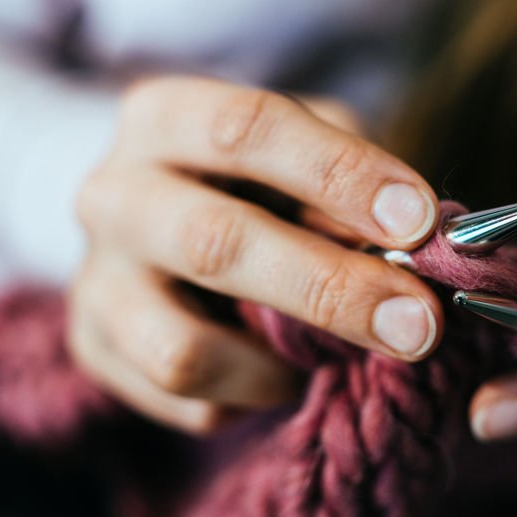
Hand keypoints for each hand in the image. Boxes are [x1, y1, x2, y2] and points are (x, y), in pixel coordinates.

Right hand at [68, 76, 441, 432]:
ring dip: (283, 366)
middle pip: (216, 242)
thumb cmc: (252, 180)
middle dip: (330, 289)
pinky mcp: (96, 349)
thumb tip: (416, 246)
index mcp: (167, 116)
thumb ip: (347, 187)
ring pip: (184, 350)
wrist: (155, 223)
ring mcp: (96, 280)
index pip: (250, 129)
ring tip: (331, 358)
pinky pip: (184, 399)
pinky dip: (251, 397)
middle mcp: (114, 194)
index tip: (420, 222)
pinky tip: (281, 372)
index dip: (341, 175)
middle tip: (419, 325)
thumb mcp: (302, 154)